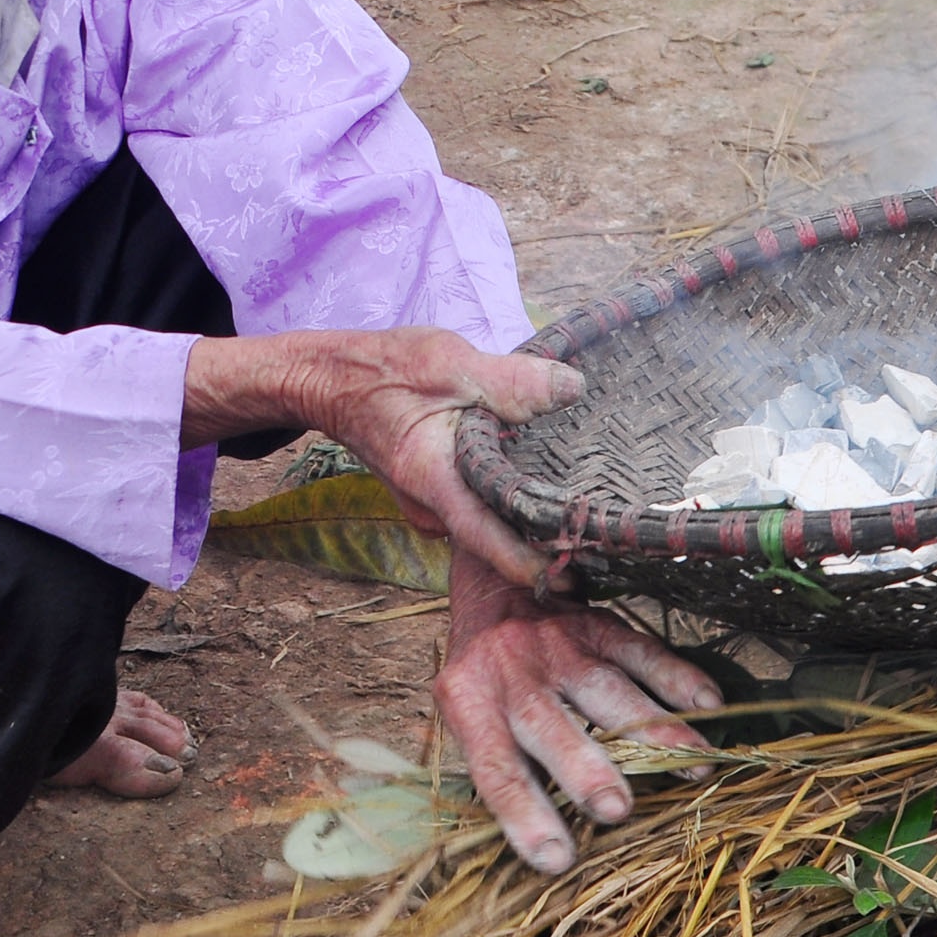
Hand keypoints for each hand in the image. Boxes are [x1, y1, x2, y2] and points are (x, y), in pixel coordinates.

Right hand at [181, 327, 577, 585]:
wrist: (335, 380)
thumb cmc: (387, 370)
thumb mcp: (451, 363)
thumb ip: (511, 381)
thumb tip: (572, 389)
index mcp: (435, 482)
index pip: (487, 539)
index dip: (532, 562)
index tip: (575, 574)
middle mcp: (432, 510)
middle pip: (497, 536)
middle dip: (544, 536)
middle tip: (602, 533)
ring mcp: (432, 508)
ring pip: (490, 521)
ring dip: (528, 513)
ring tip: (586, 507)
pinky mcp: (438, 497)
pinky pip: (480, 506)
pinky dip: (509, 496)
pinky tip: (546, 478)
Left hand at [435, 549, 721, 871]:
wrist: (496, 588)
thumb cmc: (486, 677)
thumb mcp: (469, 717)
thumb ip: (506, 767)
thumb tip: (548, 845)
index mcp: (470, 702)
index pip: (495, 767)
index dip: (523, 814)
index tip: (555, 858)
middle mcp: (513, 673)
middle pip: (550, 726)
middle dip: (584, 770)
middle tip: (616, 809)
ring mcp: (560, 646)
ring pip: (606, 691)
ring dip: (652, 730)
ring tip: (693, 766)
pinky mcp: (600, 626)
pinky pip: (642, 652)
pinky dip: (678, 677)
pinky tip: (709, 705)